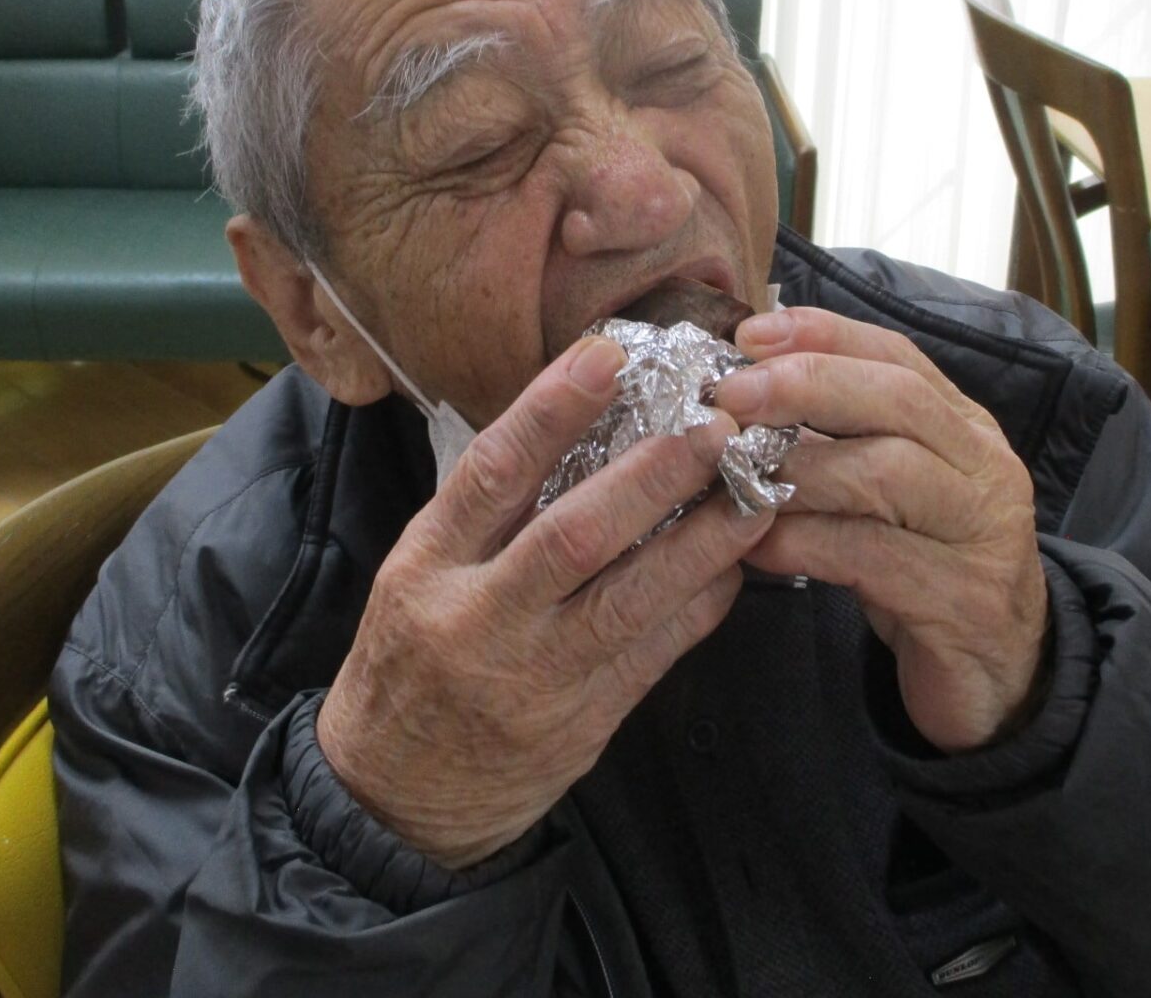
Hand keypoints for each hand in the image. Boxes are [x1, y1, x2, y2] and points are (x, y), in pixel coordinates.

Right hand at [317, 335, 773, 867]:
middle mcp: (477, 617)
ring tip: (755, 493)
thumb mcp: (419, 573)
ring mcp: (531, 677)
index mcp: (427, 565)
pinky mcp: (580, 725)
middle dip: (652, 476)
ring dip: (701, 542)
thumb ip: (487, 512)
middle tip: (714, 426)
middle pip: (572, 534)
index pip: (491, 472)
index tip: (606, 356)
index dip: (549, 409)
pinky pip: (653, 656)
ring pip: (630, 601)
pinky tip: (736, 567)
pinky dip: (699, 607)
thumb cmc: (413, 659)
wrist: (395, 796)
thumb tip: (579, 422)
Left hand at [713, 308, 1048, 751]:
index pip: (897, 357)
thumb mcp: (888, 499)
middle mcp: (984, 469)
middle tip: (731, 394)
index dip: (823, 335)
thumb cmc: (924, 572)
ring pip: (887, 473)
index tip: (750, 332)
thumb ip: (839, 446)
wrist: (996, 679)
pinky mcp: (963, 599)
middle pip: (897, 399)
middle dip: (805, 385)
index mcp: (966, 429)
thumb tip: (745, 397)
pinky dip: (805, 544)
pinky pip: (873, 556)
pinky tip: (759, 548)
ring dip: (799, 470)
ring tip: (734, 477)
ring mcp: (982, 533)